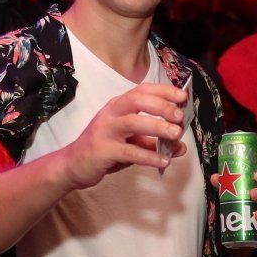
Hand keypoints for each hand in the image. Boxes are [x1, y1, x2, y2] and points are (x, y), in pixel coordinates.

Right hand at [62, 84, 187, 189]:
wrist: (73, 165)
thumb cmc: (105, 149)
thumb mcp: (132, 143)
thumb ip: (155, 143)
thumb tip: (181, 147)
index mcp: (118, 106)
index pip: (141, 90)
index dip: (163, 90)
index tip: (182, 96)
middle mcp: (111, 113)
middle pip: (137, 100)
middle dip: (161, 106)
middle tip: (179, 117)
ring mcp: (105, 131)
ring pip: (133, 123)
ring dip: (157, 127)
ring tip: (176, 135)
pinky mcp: (102, 150)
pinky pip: (129, 151)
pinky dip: (149, 155)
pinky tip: (164, 160)